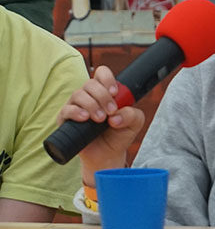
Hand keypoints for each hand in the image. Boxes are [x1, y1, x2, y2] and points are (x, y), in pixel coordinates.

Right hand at [57, 65, 144, 182]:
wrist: (108, 155)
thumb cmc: (120, 134)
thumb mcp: (135, 123)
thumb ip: (132, 114)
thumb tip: (115, 116)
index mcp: (105, 91)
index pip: (102, 73)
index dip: (107, 79)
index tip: (115, 92)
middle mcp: (89, 96)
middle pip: (90, 83)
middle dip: (102, 96)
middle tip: (111, 112)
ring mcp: (76, 106)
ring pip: (78, 94)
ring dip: (91, 105)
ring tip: (100, 119)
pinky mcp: (65, 119)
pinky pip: (66, 110)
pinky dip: (76, 112)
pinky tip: (85, 118)